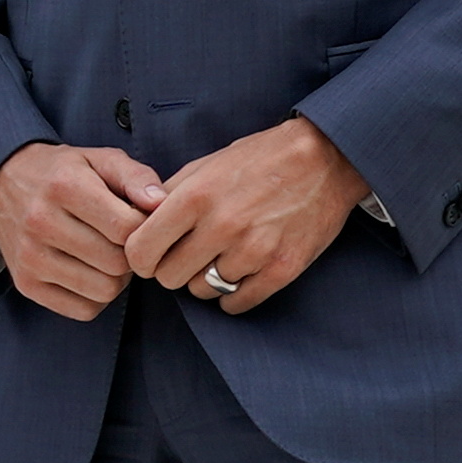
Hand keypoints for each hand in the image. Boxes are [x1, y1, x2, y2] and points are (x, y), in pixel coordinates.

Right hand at [0, 142, 166, 320]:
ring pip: (104, 290)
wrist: (1, 184)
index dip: (143, 228)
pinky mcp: (25, 283)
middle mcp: (41, 222)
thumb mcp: (100, 159)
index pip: (127, 229)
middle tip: (122, 242)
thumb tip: (160, 203)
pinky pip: (84, 310)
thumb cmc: (62, 173)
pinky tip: (89, 273)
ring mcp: (30, 257)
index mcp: (65, 186)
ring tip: (106, 257)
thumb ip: (136, 176)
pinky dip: (95, 297)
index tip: (136, 221)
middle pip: (117, 263)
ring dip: (115, 278)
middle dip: (130, 255)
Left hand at [124, 116, 373, 312]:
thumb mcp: (205, 165)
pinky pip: (237, 303)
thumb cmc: (259, 159)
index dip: (139, 257)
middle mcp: (222, 226)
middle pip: (169, 278)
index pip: (140, 251)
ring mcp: (255, 251)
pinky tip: (238, 274)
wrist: (325, 159)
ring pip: (202, 291)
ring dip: (204, 280)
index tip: (149, 255)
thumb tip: (136, 224)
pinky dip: (232, 296)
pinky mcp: (282, 269)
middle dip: (171, 269)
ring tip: (219, 257)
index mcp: (196, 197)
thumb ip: (167, 196)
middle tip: (185, 256)